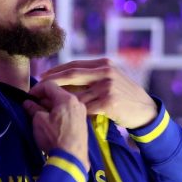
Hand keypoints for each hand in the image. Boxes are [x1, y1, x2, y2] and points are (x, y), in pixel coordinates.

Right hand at [24, 80, 89, 170]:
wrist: (72, 159)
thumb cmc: (54, 137)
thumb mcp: (39, 121)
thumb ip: (33, 109)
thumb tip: (28, 103)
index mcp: (67, 99)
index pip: (49, 85)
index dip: (36, 89)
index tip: (27, 98)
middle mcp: (77, 102)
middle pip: (57, 94)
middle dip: (43, 99)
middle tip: (32, 107)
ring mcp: (82, 113)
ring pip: (63, 103)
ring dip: (50, 106)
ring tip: (40, 116)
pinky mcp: (83, 123)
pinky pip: (68, 112)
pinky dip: (59, 113)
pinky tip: (51, 123)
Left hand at [40, 59, 157, 128]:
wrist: (145, 110)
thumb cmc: (124, 96)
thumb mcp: (111, 79)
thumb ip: (92, 76)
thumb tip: (65, 78)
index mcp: (104, 63)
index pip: (74, 65)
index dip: (56, 71)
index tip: (42, 77)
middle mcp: (105, 72)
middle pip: (71, 75)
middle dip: (51, 82)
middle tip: (36, 88)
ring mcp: (107, 86)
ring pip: (77, 95)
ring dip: (61, 103)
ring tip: (48, 107)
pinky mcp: (109, 102)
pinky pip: (86, 108)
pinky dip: (76, 114)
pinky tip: (69, 118)